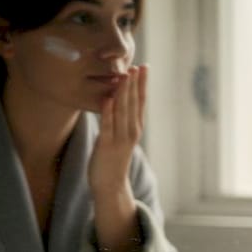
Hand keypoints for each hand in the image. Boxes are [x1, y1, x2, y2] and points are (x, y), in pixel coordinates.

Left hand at [89, 64, 146, 197]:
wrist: (110, 186)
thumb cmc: (112, 161)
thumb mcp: (119, 138)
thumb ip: (119, 121)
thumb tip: (114, 102)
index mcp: (135, 128)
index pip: (140, 102)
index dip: (142, 85)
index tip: (144, 68)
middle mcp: (131, 131)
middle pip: (134, 103)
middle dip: (135, 84)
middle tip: (137, 66)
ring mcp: (120, 139)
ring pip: (123, 110)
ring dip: (124, 92)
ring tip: (125, 75)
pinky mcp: (107, 146)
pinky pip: (108, 125)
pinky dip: (109, 111)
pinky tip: (109, 97)